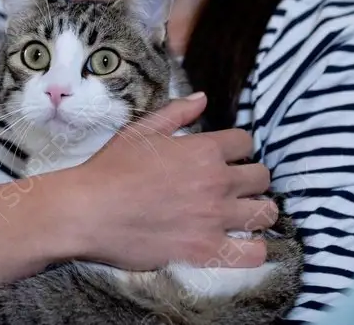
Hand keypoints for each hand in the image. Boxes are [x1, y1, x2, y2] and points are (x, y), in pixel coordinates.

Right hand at [61, 93, 275, 270]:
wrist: (87, 211)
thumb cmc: (110, 169)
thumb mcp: (140, 131)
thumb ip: (176, 112)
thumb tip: (203, 98)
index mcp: (203, 150)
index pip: (246, 142)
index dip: (237, 148)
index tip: (226, 157)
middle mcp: (216, 182)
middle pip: (261, 177)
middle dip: (251, 179)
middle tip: (234, 187)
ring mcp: (215, 219)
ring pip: (266, 213)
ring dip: (257, 212)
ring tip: (242, 215)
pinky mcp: (207, 252)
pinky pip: (254, 254)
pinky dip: (254, 250)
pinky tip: (241, 245)